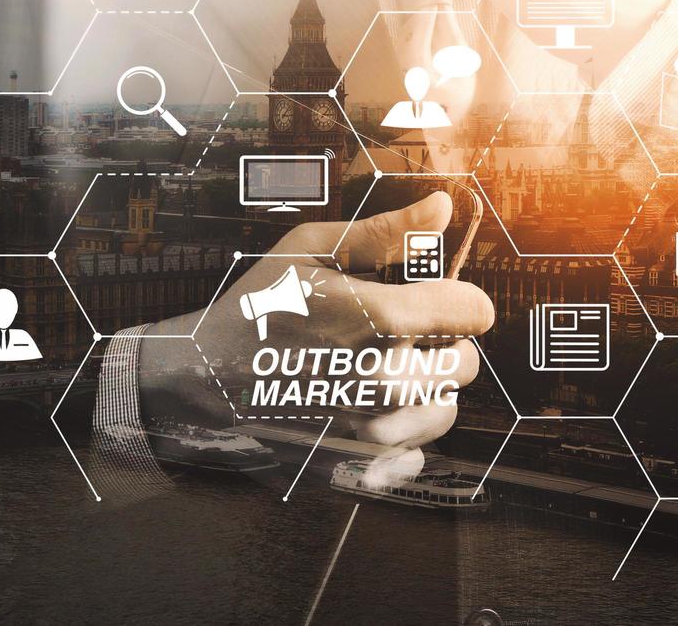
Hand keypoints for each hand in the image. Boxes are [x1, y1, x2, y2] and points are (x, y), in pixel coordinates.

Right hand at [142, 192, 493, 470]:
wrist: (202, 379)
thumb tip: (444, 208)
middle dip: (442, 345)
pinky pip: (415, 453)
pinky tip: (366, 408)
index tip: (436, 297)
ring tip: (380, 370)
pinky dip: (401, 432)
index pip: (475, 312)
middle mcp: (386, 382)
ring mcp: (373, 432)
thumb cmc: (258, 305)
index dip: (460, 299)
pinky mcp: (359, 470)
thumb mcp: (311, 250)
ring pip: (444, 410)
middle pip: (467, 365)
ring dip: (424, 390)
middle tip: (399, 336)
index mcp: (381, 320)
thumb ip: (385, 232)